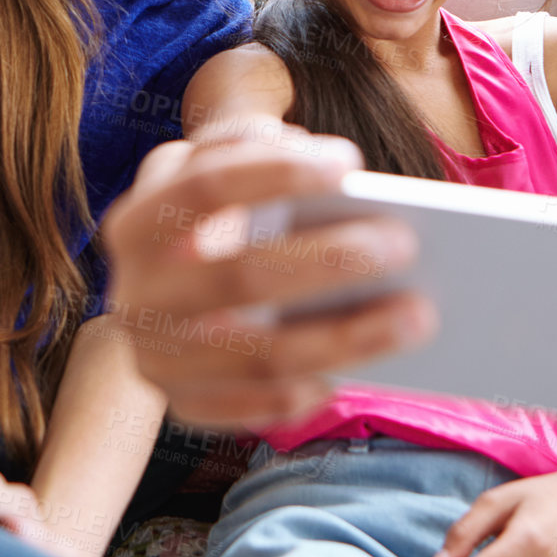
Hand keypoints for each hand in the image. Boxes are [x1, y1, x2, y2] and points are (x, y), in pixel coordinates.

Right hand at [100, 131, 435, 429]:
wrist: (159, 301)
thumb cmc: (210, 220)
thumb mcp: (211, 169)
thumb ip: (247, 145)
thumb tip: (317, 159)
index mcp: (138, 222)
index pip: (205, 187)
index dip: (275, 172)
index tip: (349, 164)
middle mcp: (137, 294)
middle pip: (241, 276)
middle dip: (328, 260)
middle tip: (405, 243)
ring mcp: (155, 357)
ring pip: (258, 355)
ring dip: (346, 338)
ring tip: (419, 315)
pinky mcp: (183, 406)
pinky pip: (254, 411)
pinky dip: (305, 394)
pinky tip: (358, 373)